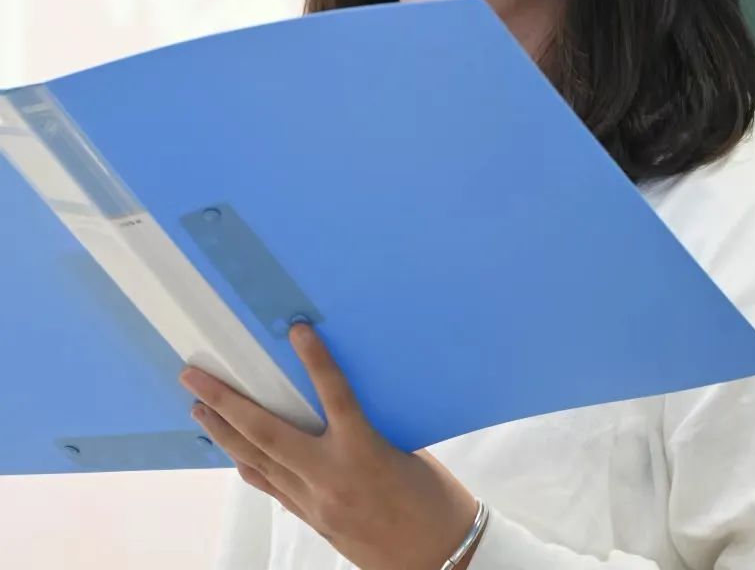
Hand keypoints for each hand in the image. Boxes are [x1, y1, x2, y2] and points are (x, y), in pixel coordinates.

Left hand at [179, 323, 480, 569]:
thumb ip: (369, 424)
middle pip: (267, 434)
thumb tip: (339, 400)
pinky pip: (272, 487)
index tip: (297, 330)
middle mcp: (332, 476)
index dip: (316, 360)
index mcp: (365, 450)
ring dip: (225, 434)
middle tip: (193, 378)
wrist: (439, 560)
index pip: (336, 394)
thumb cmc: (434, 501)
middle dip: (225, 404)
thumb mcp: (405, 448)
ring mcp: (316, 502)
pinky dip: (250, 465)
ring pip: (258, 463)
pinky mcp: (314, 520)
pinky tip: (235, 452)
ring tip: (199, 410)